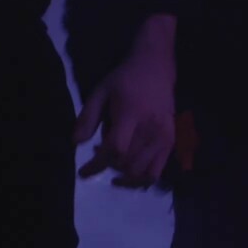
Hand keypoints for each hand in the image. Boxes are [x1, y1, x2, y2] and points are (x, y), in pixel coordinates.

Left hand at [72, 31, 176, 188]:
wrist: (156, 68)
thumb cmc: (125, 79)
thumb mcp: (100, 92)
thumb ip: (88, 117)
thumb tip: (76, 143)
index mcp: (131, 115)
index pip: (115, 149)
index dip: (97, 164)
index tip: (83, 171)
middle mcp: (150, 129)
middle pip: (127, 163)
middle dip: (108, 166)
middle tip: (99, 156)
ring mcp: (163, 137)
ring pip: (141, 171)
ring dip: (123, 175)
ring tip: (113, 165)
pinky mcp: (171, 142)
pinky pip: (156, 171)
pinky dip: (142, 179)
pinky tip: (130, 176)